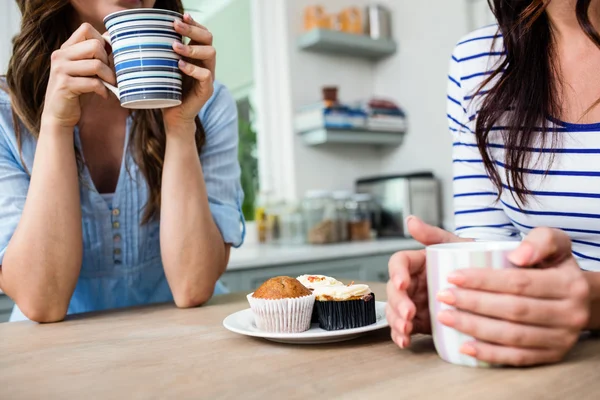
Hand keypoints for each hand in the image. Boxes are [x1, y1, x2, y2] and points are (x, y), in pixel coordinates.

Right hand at [42, 23, 115, 128]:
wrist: (58, 115)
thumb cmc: (77, 91)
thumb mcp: (85, 70)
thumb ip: (94, 55)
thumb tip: (111, 37)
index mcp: (66, 48)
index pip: (86, 29)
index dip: (102, 41)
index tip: (106, 58)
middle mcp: (60, 55)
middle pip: (95, 45)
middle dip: (108, 61)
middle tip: (108, 75)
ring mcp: (61, 69)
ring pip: (97, 64)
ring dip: (109, 77)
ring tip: (110, 85)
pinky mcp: (65, 85)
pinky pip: (94, 83)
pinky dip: (104, 90)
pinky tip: (104, 95)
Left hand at [163, 13, 215, 131]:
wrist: (172, 117)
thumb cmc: (164, 91)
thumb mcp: (160, 68)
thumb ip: (157, 53)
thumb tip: (134, 34)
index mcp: (197, 56)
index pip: (202, 33)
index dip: (194, 23)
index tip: (181, 16)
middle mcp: (205, 64)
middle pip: (208, 39)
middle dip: (193, 29)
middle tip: (175, 26)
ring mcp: (208, 77)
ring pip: (210, 53)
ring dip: (192, 47)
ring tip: (174, 47)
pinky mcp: (207, 90)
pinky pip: (206, 75)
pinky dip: (193, 69)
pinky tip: (180, 65)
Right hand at [386, 216, 470, 347]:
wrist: (492, 283)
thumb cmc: (473, 259)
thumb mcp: (455, 244)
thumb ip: (433, 233)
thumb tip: (410, 220)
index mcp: (417, 262)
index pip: (398, 263)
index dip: (396, 273)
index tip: (402, 283)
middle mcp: (413, 282)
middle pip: (394, 290)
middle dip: (397, 303)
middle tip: (408, 314)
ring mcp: (415, 301)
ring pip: (395, 310)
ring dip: (396, 321)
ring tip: (407, 330)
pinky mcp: (421, 320)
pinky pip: (405, 328)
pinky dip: (401, 336)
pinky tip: (404, 342)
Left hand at [437, 228, 589, 365]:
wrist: (578, 296)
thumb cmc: (552, 264)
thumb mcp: (552, 241)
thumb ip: (538, 239)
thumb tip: (518, 255)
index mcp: (569, 283)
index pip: (519, 282)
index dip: (483, 280)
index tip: (452, 276)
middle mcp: (571, 313)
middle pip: (514, 310)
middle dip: (473, 303)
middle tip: (443, 296)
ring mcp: (562, 338)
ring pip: (513, 336)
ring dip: (475, 328)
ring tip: (445, 317)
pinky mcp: (553, 356)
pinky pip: (518, 358)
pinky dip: (489, 354)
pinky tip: (464, 347)